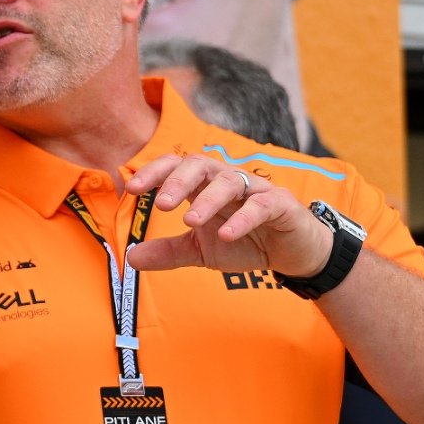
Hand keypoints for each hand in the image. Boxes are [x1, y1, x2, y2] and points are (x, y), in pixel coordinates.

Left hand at [123, 154, 331, 276]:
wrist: (293, 255)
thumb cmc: (244, 242)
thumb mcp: (201, 250)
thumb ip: (168, 252)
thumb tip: (130, 259)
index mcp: (203, 186)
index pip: (175, 166)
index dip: (153, 173)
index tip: (131, 189)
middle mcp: (227, 180)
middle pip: (199, 165)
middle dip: (177, 181)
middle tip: (161, 205)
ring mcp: (255, 190)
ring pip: (228, 181)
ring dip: (207, 199)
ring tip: (190, 222)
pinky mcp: (280, 204)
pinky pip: (260, 205)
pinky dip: (242, 218)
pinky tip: (226, 234)